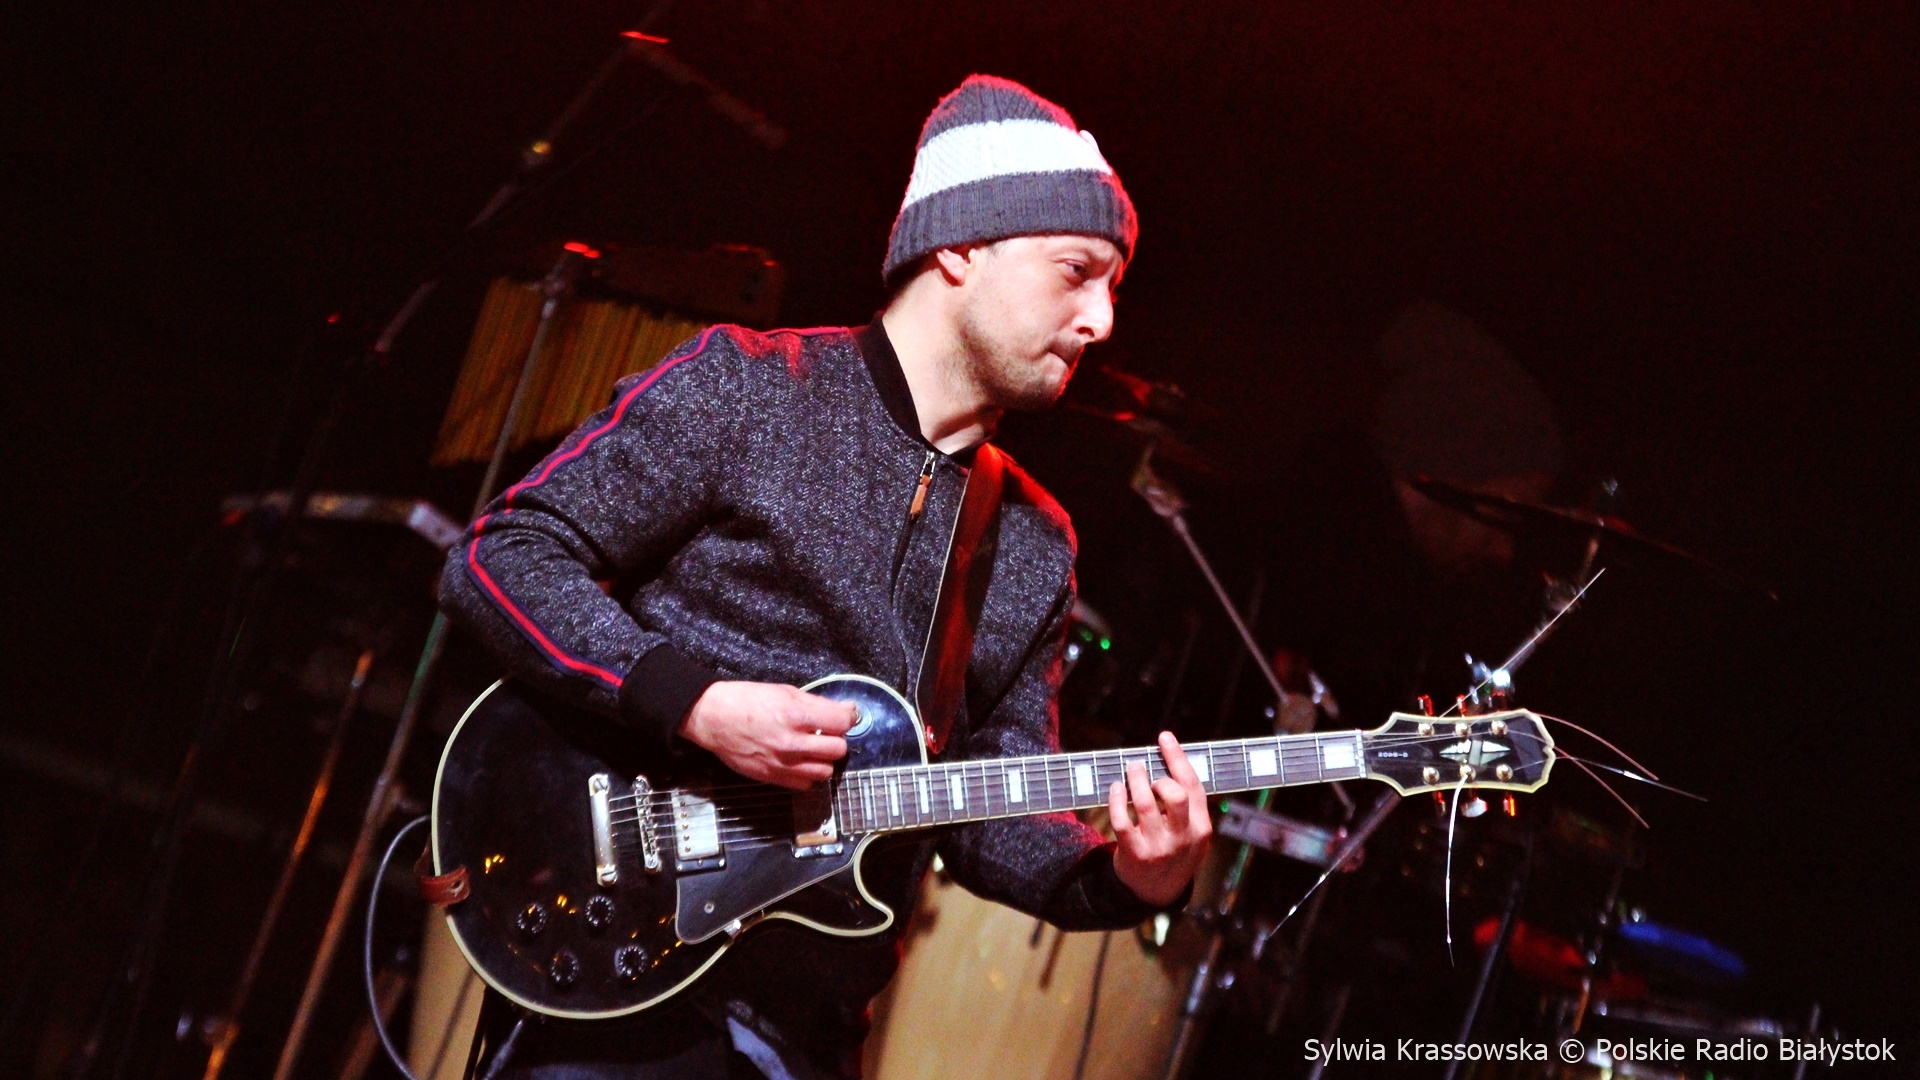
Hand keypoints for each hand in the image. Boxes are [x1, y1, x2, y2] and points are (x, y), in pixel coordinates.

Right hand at [678, 681, 856, 788]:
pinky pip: (805, 784)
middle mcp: (790, 743)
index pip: (842, 723)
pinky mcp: (772, 778)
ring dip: (824, 759)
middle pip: (838, 750)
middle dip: (836, 739)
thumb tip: (846, 711)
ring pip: (825, 771)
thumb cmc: (745, 701)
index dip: (848, 717)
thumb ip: (817, 703)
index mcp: (794, 715)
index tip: (844, 716)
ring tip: (813, 748)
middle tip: (827, 732)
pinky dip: (808, 774)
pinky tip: (800, 761)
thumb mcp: (784, 691)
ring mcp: (781, 763)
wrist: (712, 718)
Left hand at [1109, 731, 1212, 906]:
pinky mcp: (1135, 854)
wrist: (1156, 892)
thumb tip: (1167, 762)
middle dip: (1158, 776)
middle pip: (1175, 795)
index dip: (1178, 758)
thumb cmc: (1173, 851)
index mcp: (1200, 827)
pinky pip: (1122, 820)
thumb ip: (1186, 806)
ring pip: (1145, 804)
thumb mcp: (1190, 833)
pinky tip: (1115, 789)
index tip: (1164, 737)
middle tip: (1143, 769)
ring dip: (1134, 781)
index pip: (1193, 786)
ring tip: (1129, 771)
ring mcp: (1159, 847)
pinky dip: (1117, 799)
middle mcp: (1182, 837)